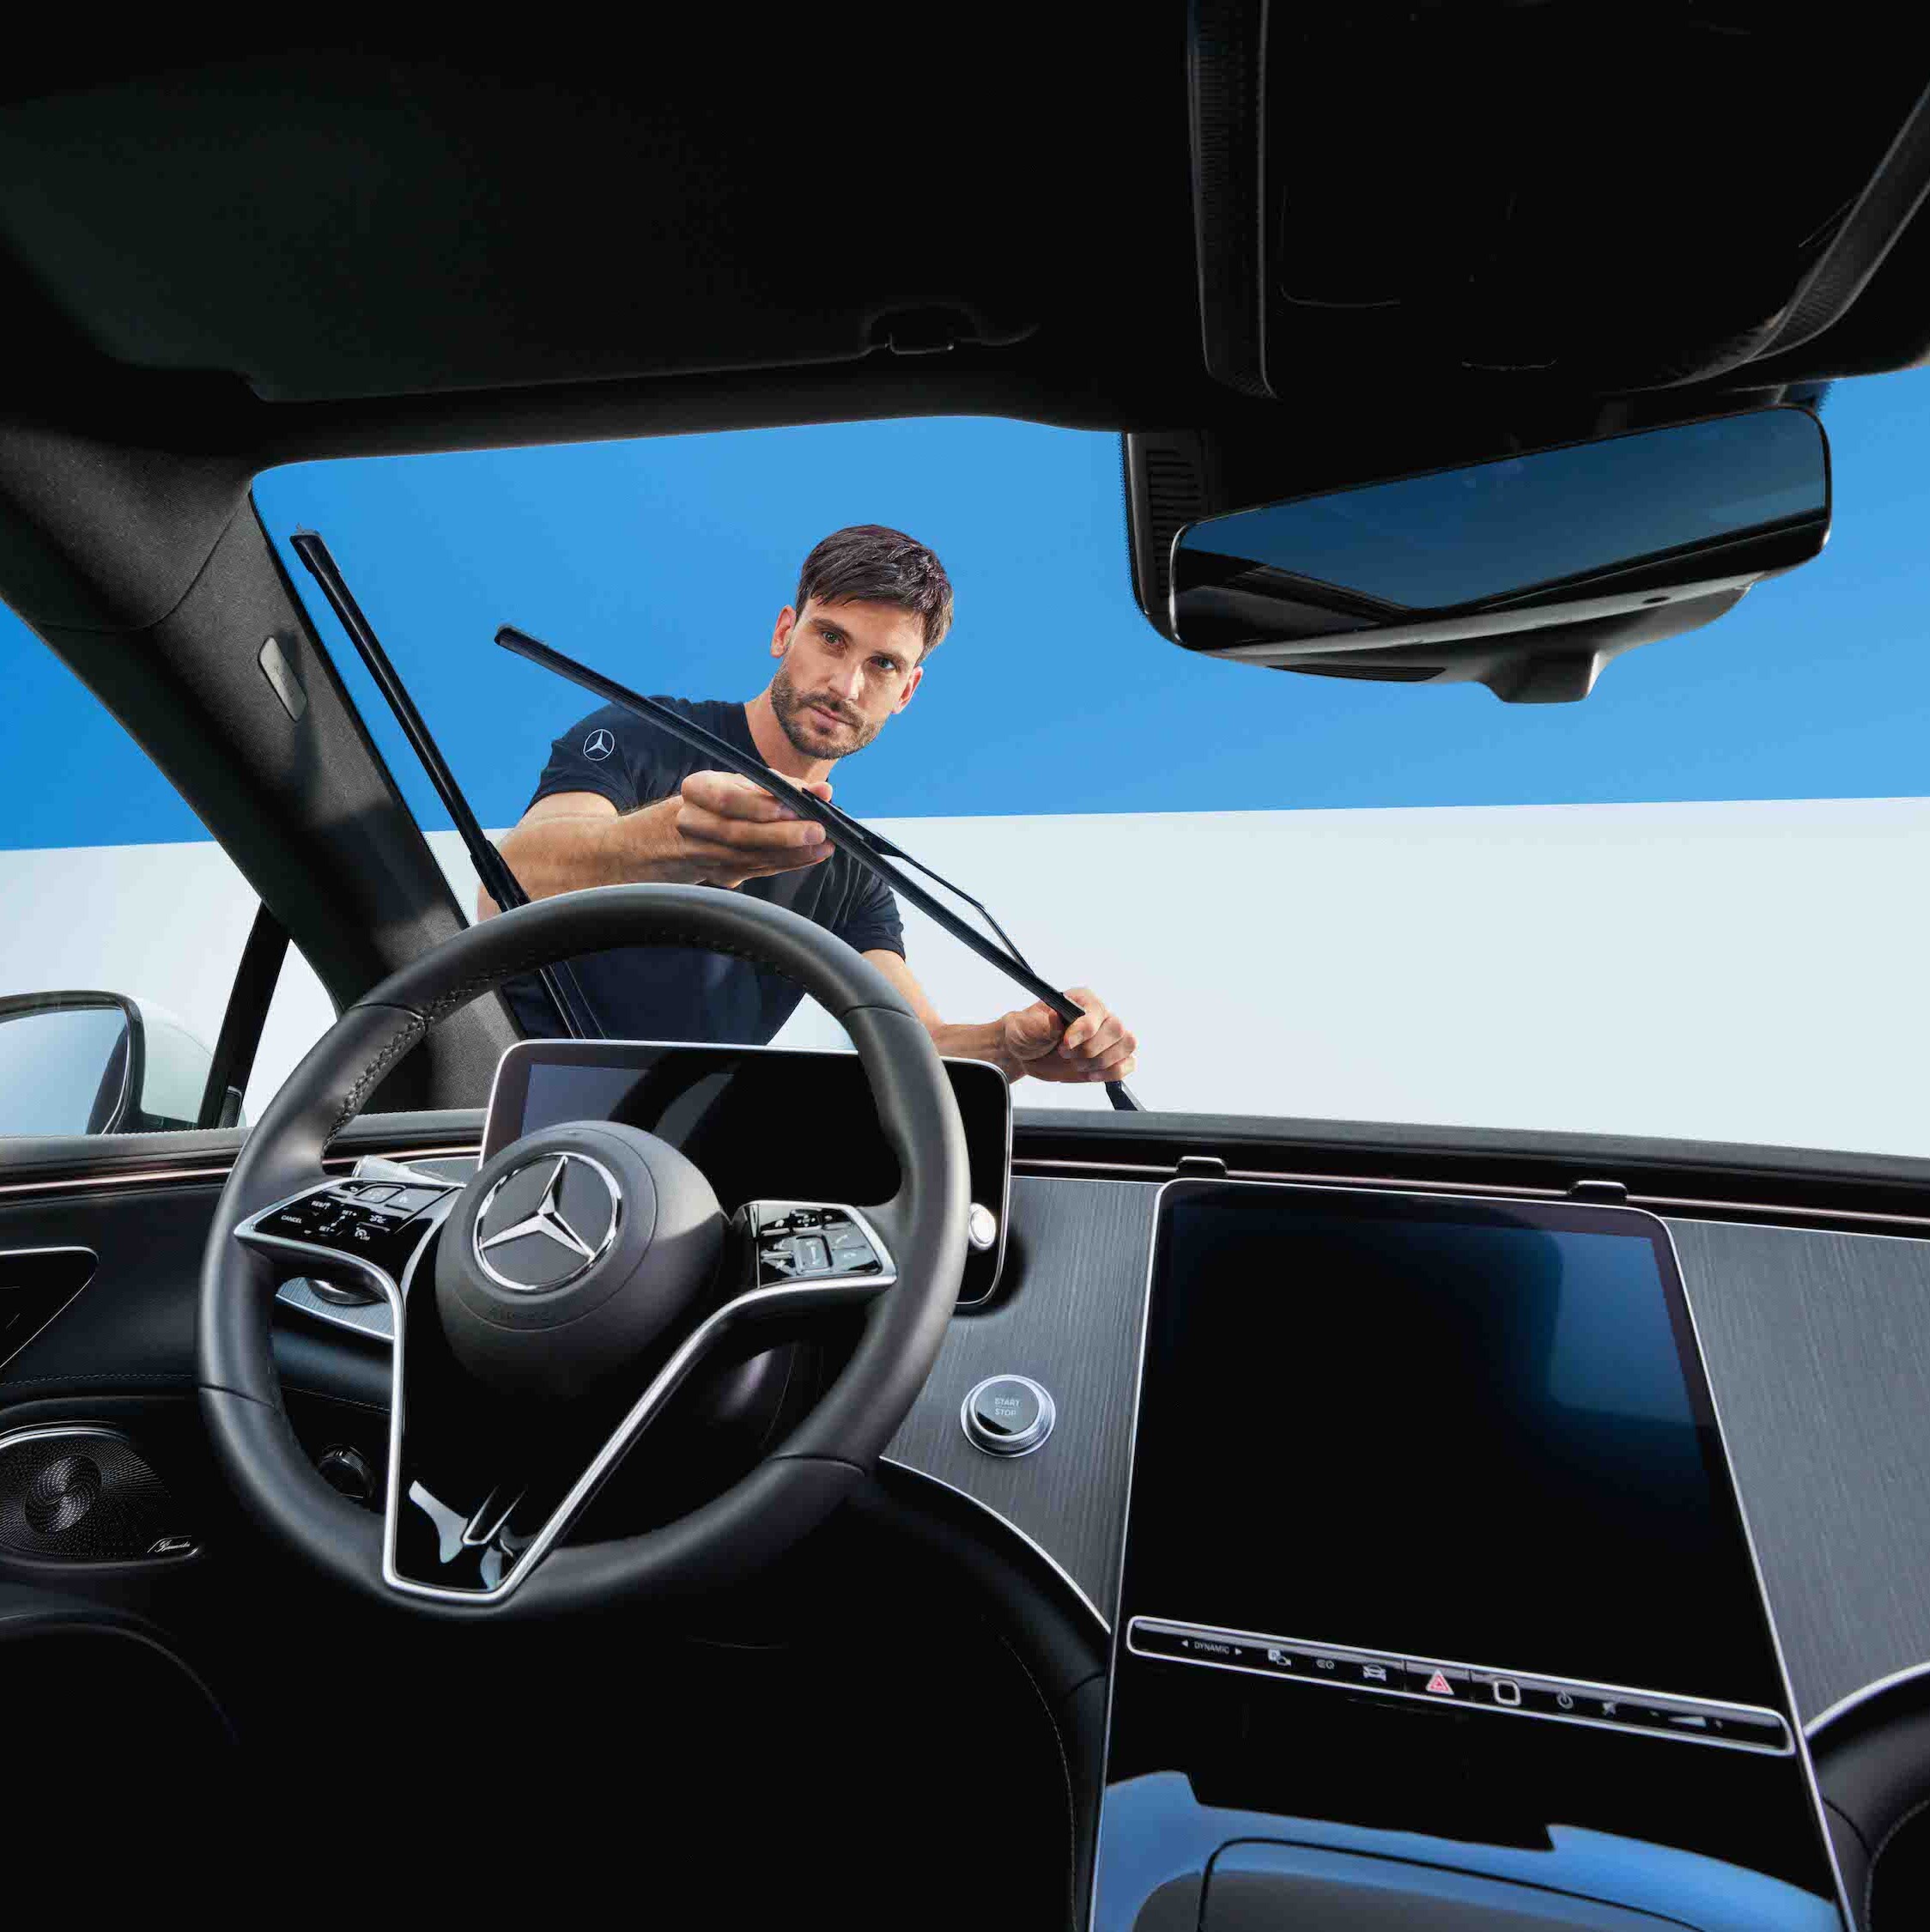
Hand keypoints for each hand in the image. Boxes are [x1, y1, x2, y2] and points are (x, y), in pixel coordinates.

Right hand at [666, 771, 837, 887]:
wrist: (688, 830)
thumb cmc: (726, 798)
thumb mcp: (747, 782)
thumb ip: (785, 785)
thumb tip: (823, 791)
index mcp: (697, 789)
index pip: (726, 798)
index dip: (760, 806)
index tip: (793, 807)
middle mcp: (692, 821)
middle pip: (738, 833)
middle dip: (782, 834)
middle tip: (817, 831)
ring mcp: (700, 852)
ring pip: (748, 857)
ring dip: (790, 853)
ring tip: (821, 846)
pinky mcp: (716, 874)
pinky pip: (755, 871)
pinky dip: (786, 864)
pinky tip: (809, 856)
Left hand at [997, 987, 1136, 1084]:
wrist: (1026, 1053)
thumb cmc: (1027, 1032)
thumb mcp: (1026, 1026)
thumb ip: (1042, 1024)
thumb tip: (1057, 1019)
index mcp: (1081, 1000)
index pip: (1096, 1012)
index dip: (1084, 1030)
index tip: (1066, 1044)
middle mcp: (1099, 1015)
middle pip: (1117, 1029)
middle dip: (1090, 1049)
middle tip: (1066, 1055)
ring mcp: (1107, 1036)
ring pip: (1127, 1044)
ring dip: (1102, 1061)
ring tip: (1077, 1065)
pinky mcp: (1111, 1057)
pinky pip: (1129, 1063)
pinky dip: (1113, 1072)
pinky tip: (1092, 1074)